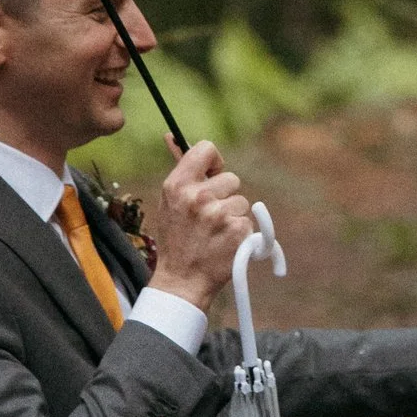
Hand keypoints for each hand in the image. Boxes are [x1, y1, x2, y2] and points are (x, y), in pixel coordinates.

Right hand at [145, 142, 255, 307]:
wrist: (181, 281)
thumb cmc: (176, 239)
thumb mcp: (168, 202)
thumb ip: (180, 170)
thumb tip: (171, 135)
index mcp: (177, 185)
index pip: (207, 149)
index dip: (214, 162)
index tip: (212, 176)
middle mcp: (198, 197)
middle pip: (231, 178)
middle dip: (224, 195)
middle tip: (209, 217)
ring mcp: (219, 214)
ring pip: (242, 201)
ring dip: (233, 215)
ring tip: (215, 233)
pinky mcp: (238, 231)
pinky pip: (248, 221)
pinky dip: (241, 232)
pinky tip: (224, 243)